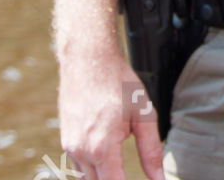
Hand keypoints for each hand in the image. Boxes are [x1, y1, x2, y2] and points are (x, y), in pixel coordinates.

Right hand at [57, 52, 163, 179]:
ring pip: (86, 179)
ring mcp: (70, 146)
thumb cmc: (117, 81)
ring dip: (103, 177)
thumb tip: (158, 178)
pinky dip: (93, 169)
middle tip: (129, 172)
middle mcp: (81, 151)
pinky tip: (107, 159)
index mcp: (102, 148)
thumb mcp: (143, 114)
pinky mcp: (65, 140)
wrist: (87, 57)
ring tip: (121, 168)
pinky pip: (78, 167)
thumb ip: (151, 150)